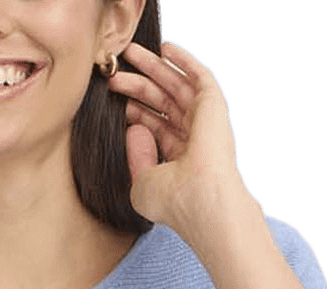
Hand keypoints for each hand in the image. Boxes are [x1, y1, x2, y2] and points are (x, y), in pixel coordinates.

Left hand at [106, 37, 250, 233]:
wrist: (200, 200)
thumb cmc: (173, 202)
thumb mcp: (142, 182)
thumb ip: (136, 156)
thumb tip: (133, 126)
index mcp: (179, 157)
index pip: (155, 125)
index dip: (134, 109)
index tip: (112, 96)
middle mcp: (194, 137)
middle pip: (162, 101)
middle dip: (138, 83)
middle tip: (114, 68)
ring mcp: (205, 120)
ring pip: (176, 85)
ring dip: (154, 66)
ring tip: (129, 51)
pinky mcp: (213, 105)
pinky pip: (199, 75)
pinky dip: (183, 60)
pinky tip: (165, 47)